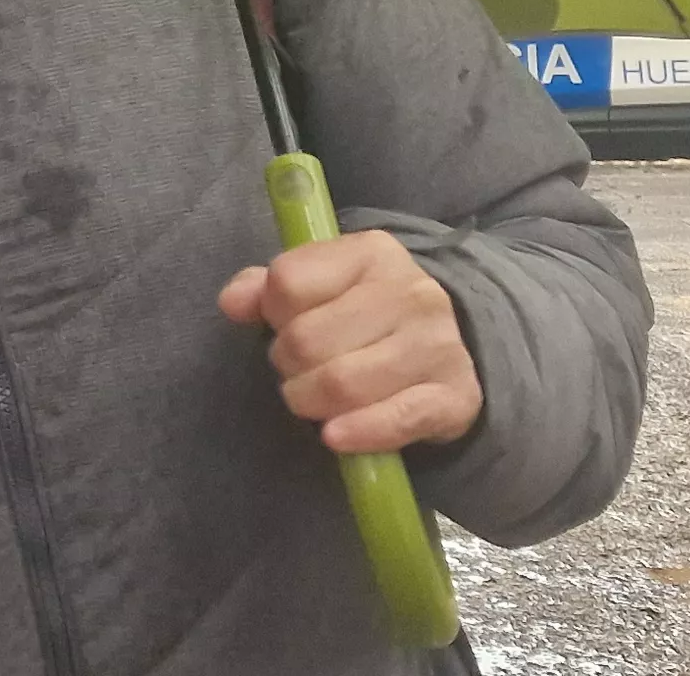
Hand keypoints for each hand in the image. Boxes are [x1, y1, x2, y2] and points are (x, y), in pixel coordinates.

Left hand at [216, 230, 481, 454]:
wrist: (444, 350)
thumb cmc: (363, 316)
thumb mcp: (318, 288)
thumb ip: (266, 289)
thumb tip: (233, 302)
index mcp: (372, 252)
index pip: (287, 282)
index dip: (273, 313)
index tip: (285, 324)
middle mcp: (412, 291)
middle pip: (307, 340)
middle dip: (288, 365)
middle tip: (298, 371)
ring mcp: (438, 344)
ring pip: (342, 383)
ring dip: (311, 402)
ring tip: (315, 398)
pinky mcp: (456, 396)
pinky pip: (394, 421)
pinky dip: (357, 433)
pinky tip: (335, 436)